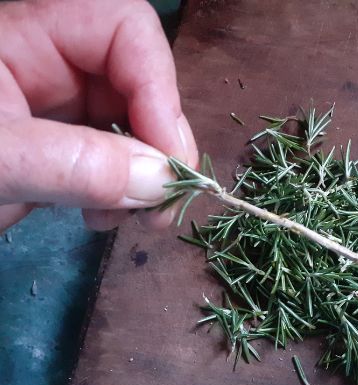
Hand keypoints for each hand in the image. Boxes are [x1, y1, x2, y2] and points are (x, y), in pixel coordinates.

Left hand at [0, 0, 197, 231]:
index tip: (169, 159)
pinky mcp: (59, 148)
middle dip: (160, 143)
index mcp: (25, 32)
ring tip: (132, 219)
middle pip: (139, 83)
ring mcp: (57, 107)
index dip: (159, 89)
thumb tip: (161, 181)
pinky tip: (104, 219)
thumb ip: (75, 167)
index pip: (124, 30)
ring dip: (144, 176)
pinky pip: (113, 161)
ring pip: (134, 127)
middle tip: (165, 202)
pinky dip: (122, 193)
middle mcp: (50, 62)